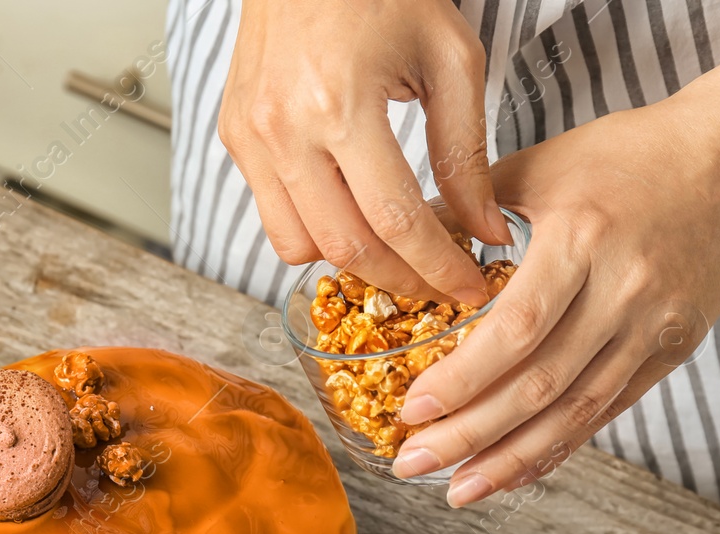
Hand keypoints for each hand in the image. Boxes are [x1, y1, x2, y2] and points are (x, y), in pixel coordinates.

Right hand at [218, 0, 508, 303]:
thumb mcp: (450, 59)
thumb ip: (466, 152)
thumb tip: (483, 229)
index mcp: (339, 103)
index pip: (393, 219)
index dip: (437, 267)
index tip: (469, 289)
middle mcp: (283, 128)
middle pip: (345, 246)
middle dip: (400, 280)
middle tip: (439, 286)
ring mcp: (250, 137)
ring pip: (298, 246)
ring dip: (351, 261)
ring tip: (396, 252)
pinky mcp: (235, 137)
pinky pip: (274, 215)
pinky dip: (315, 231)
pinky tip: (354, 215)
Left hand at [389, 99, 719, 503]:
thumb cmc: (629, 153)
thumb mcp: (540, 165)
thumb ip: (465, 207)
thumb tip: (398, 247)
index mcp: (582, 239)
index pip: (516, 330)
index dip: (463, 380)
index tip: (413, 411)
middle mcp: (623, 291)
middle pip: (540, 385)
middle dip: (470, 435)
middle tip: (412, 464)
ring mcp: (653, 326)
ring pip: (576, 411)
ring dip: (512, 459)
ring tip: (457, 489)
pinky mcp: (673, 349)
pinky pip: (607, 410)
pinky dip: (558, 445)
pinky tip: (514, 470)